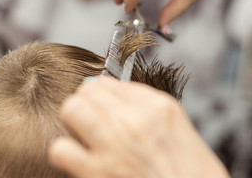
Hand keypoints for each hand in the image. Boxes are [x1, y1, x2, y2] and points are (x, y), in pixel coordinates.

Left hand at [49, 76, 228, 177]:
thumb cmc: (191, 175)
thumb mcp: (180, 130)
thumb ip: (147, 108)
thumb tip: (113, 92)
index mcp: (159, 107)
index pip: (110, 82)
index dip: (102, 94)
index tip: (101, 103)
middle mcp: (135, 120)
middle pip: (88, 90)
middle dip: (86, 103)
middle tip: (90, 117)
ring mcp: (114, 144)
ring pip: (72, 108)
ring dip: (74, 121)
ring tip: (82, 133)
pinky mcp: (96, 172)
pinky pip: (60, 148)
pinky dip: (65, 152)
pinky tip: (78, 158)